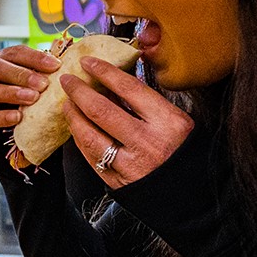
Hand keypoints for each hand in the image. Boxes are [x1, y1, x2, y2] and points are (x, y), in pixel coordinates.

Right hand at [0, 42, 67, 135]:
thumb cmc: (14, 102)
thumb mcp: (26, 85)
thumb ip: (39, 76)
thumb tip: (67, 66)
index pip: (13, 53)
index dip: (34, 57)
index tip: (55, 65)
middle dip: (19, 74)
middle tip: (42, 84)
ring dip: (9, 92)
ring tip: (31, 99)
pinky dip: (0, 117)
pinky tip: (16, 118)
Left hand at [60, 55, 193, 189]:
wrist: (190, 194)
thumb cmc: (183, 151)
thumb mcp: (175, 121)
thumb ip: (146, 103)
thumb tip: (111, 82)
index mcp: (167, 122)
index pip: (129, 89)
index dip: (104, 72)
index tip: (88, 62)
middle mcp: (147, 143)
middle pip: (101, 111)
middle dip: (79, 92)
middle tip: (67, 80)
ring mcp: (131, 166)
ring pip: (90, 137)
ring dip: (73, 117)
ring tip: (67, 104)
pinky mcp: (119, 183)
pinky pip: (91, 158)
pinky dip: (81, 140)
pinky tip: (76, 128)